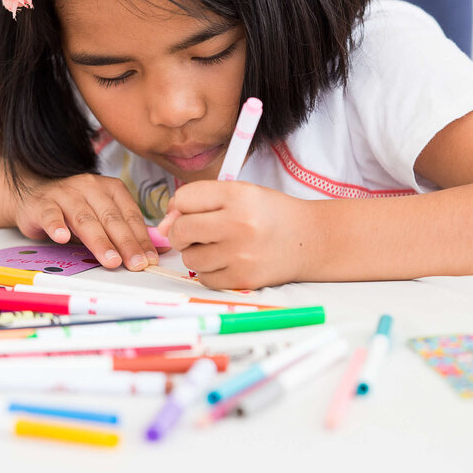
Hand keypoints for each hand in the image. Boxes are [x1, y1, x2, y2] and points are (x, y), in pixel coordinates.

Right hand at [9, 173, 162, 270]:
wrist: (35, 193)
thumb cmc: (75, 208)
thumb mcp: (103, 215)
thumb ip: (126, 230)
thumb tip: (156, 251)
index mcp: (110, 188)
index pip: (130, 215)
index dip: (141, 238)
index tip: (150, 260)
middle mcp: (90, 187)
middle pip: (111, 218)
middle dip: (126, 243)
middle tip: (136, 264)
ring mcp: (65, 194)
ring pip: (84, 219)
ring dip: (99, 241)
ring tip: (111, 260)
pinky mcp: (43, 204)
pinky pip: (51, 215)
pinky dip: (56, 226)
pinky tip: (62, 238)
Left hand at [160, 180, 316, 289]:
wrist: (310, 239)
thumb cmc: (270, 214)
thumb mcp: (240, 194)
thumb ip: (200, 202)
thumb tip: (162, 227)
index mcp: (238, 194)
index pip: (184, 198)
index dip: (180, 206)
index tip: (190, 212)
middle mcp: (239, 223)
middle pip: (180, 231)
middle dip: (181, 233)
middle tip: (198, 233)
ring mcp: (241, 254)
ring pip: (189, 258)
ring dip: (196, 254)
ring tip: (218, 247)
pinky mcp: (243, 278)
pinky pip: (204, 278)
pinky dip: (209, 271)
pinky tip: (227, 261)